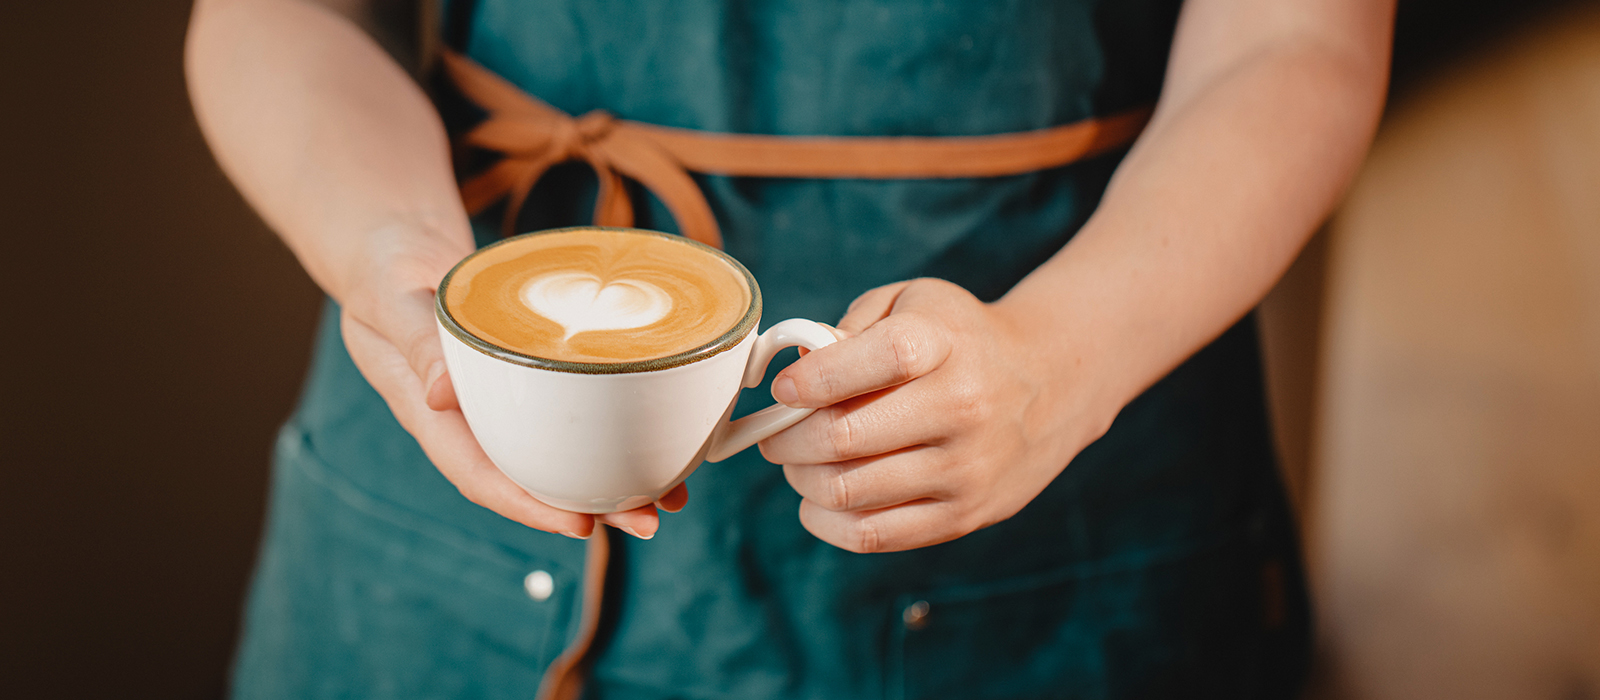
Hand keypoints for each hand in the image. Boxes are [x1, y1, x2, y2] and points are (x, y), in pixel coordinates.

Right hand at [337, 222, 681, 539]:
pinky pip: (567, 417)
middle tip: (650, 518)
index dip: (530, 507)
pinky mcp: (525, 383)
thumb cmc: (389, 274)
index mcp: (432, 416)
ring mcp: (500, 406)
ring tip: (670, 495)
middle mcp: (471, 422)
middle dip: (591, 506)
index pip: (481, 477)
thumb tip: (441, 397)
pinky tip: (655, 441)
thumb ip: (417, 343)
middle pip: (532, 479)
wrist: (396, 252)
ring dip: (611, 480)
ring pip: (558, 455)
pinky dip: (611, 433)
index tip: (579, 526)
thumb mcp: (393, 300)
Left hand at [758, 278, 1116, 552]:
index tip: (783, 390)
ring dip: (801, 479)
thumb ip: (849, 324)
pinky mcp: (964, 514)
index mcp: (943, 344)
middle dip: (786, 439)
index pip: (872, 362)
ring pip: (847, 490)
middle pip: (843, 437)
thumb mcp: (913, 301)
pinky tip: (819, 499)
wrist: (1050, 383)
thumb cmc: (959, 338)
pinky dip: (826, 521)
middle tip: (773, 434)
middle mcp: (960, 406)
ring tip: (797, 463)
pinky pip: (872, 534)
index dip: (810, 380)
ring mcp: (964, 468)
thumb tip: (795, 371)